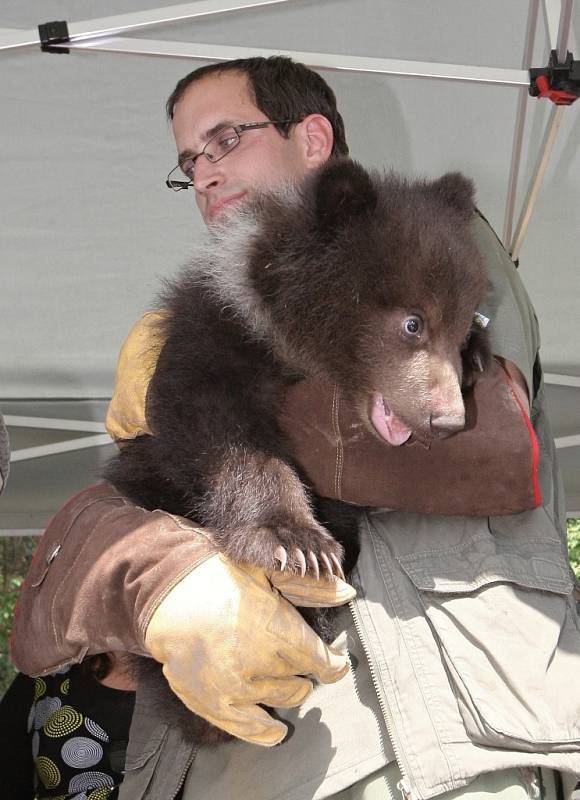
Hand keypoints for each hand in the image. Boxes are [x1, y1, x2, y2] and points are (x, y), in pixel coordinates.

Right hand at [144, 553, 354, 745]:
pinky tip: (275, 730)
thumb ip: (310, 586)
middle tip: (291, 656)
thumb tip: (348, 592)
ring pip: (283, 699)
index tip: (333, 660)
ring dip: (287, 689)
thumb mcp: (267, 572)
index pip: (322, 662)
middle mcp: (262, 664)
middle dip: (303, 669)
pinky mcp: (216, 704)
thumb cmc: (220, 578)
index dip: (332, 663)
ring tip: (274, 673)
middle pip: (302, 680)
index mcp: (279, 631)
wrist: (169, 596)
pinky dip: (267, 732)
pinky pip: (252, 729)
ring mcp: (239, 688)